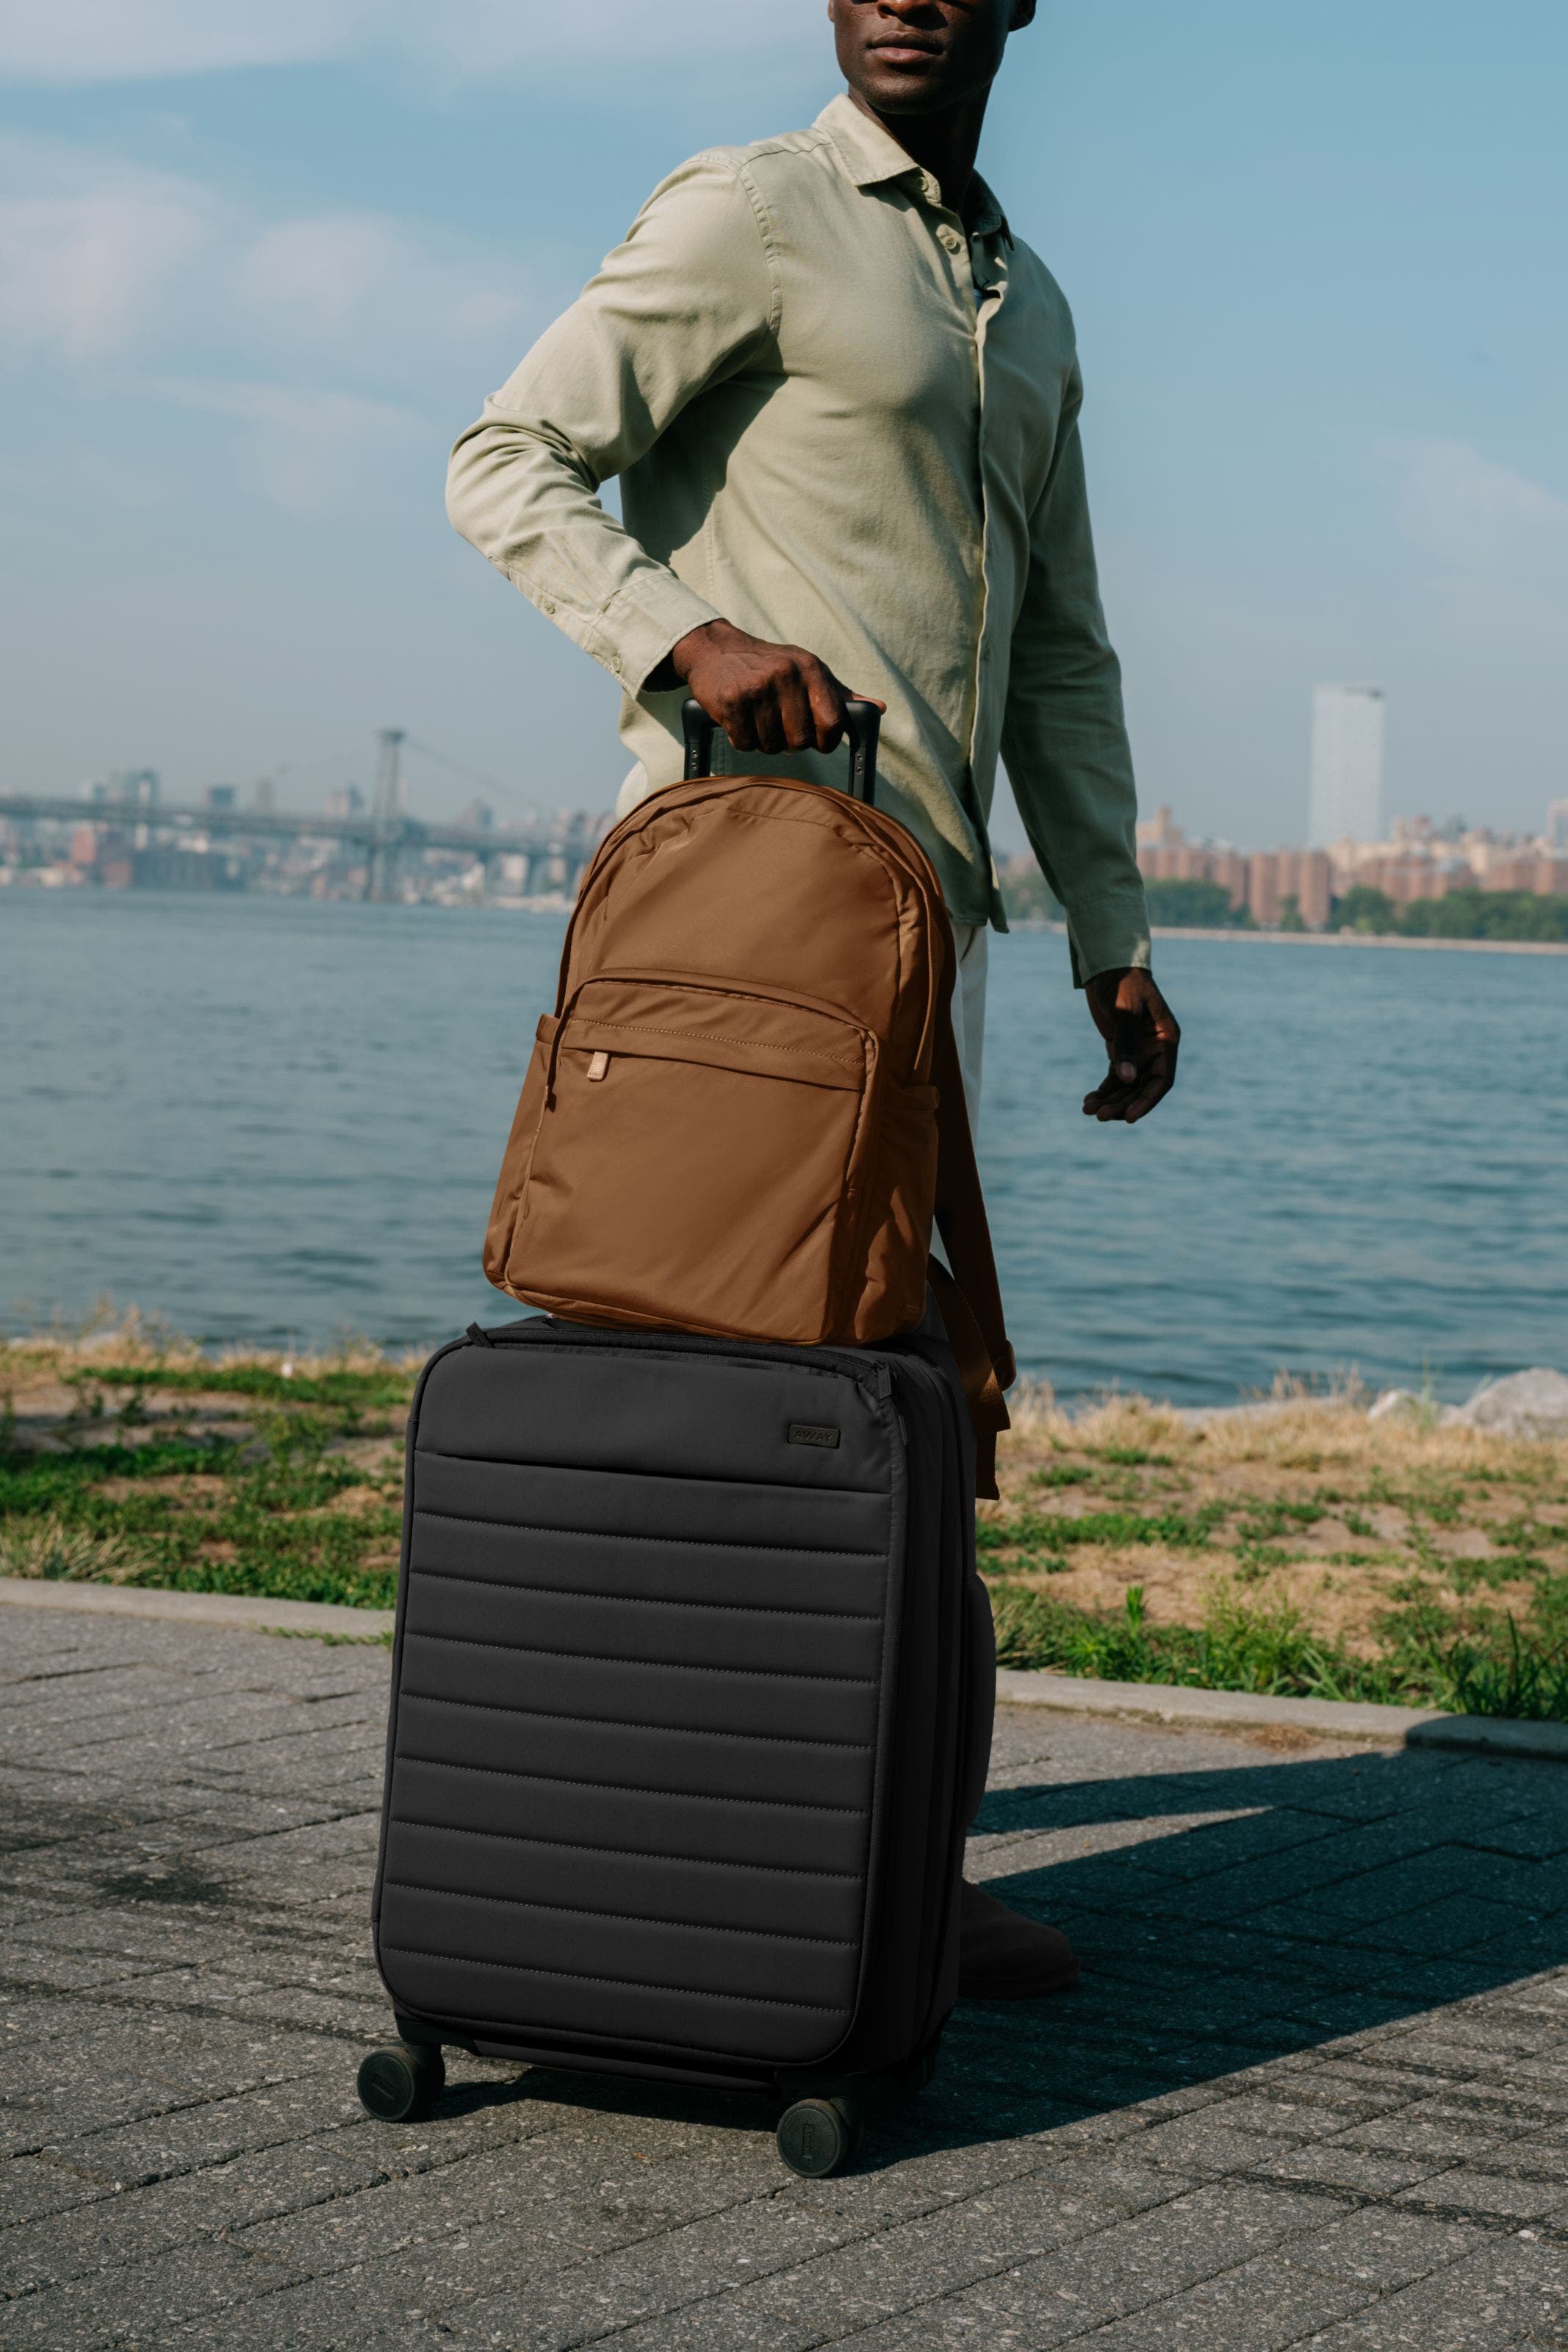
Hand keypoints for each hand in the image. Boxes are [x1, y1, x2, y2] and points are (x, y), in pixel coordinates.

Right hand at [668, 618, 883, 755]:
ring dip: (764, 741)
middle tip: (779, 725)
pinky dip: (741, 740)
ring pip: (771, 746)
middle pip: (800, 741)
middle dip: (790, 742)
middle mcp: (785, 676)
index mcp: (810, 669)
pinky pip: (745, 744)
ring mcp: (756, 688)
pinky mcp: (731, 702)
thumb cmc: (771, 666)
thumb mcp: (808, 671)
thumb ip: (841, 695)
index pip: (832, 723)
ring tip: (757, 718)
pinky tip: (739, 719)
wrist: (716, 650)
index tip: (817, 740)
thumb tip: (878, 709)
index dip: (826, 741)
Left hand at [1082, 967, 1179, 1123]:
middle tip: (1100, 1116)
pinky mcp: (1120, 1050)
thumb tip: (1127, 1079)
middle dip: (1122, 1104)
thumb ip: (1126, 1045)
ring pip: (1127, 1086)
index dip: (1147, 1101)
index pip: (1162, 1080)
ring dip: (1110, 1100)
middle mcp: (1156, 1049)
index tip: (1129, 1117)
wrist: (1108, 966)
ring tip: (1089, 1110)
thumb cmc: (1123, 983)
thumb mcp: (1126, 1012)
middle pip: (1142, 1088)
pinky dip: (1104, 1090)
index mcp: (1166, 1040)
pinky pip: (1115, 1077)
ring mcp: (1139, 1051)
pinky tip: (1089, 1101)